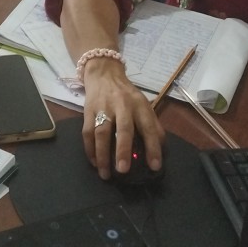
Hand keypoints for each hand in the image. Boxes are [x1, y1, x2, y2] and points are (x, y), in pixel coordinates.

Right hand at [81, 58, 165, 180]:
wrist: (104, 73)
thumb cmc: (127, 94)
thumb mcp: (143, 104)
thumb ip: (153, 125)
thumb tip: (160, 149)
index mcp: (139, 105)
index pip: (148, 127)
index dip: (153, 146)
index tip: (155, 166)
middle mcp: (122, 105)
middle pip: (123, 128)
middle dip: (123, 150)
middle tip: (123, 171)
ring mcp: (103, 107)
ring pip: (101, 132)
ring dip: (102, 154)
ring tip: (105, 174)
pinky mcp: (88, 111)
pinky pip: (87, 132)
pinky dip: (89, 149)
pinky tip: (94, 163)